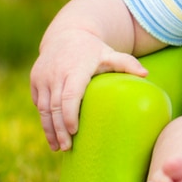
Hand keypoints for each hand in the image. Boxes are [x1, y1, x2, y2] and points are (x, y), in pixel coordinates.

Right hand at [30, 30, 146, 150]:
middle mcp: (55, 73)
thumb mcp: (111, 54)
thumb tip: (146, 75)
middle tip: (67, 147)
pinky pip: (38, 103)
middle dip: (59, 129)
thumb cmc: (94, 50)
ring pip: (43, 108)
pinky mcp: (35, 80)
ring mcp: (42, 76)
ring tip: (58, 147)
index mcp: (75, 68)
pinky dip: (44, 119)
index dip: (69, 115)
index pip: (69, 95)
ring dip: (49, 129)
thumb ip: (128, 63)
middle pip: (54, 107)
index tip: (75, 131)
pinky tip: (52, 133)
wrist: (67, 34)